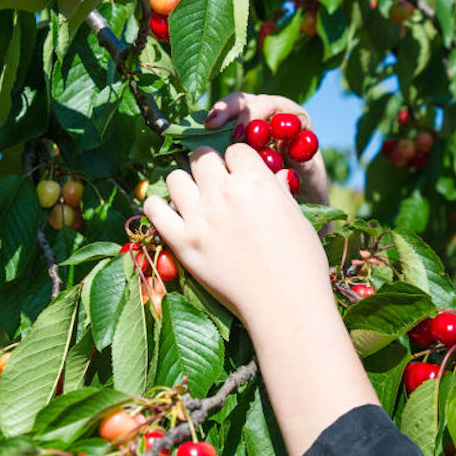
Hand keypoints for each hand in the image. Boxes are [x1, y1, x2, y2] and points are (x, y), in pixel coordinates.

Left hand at [142, 144, 332, 325]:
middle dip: (209, 166)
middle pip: (202, 158)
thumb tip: (274, 174)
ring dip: (184, 183)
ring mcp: (199, 218)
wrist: (285, 305)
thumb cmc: (302, 263)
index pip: (235, 150)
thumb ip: (277, 191)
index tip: (241, 176)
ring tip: (194, 199)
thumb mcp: (297, 217)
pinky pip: (154, 209)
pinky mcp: (183, 243)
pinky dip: (158, 207)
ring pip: (175, 177)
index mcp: (256, 181)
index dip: (239, 162)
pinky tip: (170, 213)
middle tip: (215, 185)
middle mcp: (223, 193)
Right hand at [204, 92, 329, 205]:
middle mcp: (275, 116)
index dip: (255, 115)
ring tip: (207, 125)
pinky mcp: (239, 134)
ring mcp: (256, 123)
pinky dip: (213, 128)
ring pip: (234, 108)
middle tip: (214, 124)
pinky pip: (225, 124)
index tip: (241, 135)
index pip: (273, 105)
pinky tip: (200, 135)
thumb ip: (306, 164)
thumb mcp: (311, 179)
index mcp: (295, 119)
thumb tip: (290, 149)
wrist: (301, 201)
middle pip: (250, 101)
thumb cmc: (309, 190)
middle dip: (231, 108)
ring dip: (219, 114)